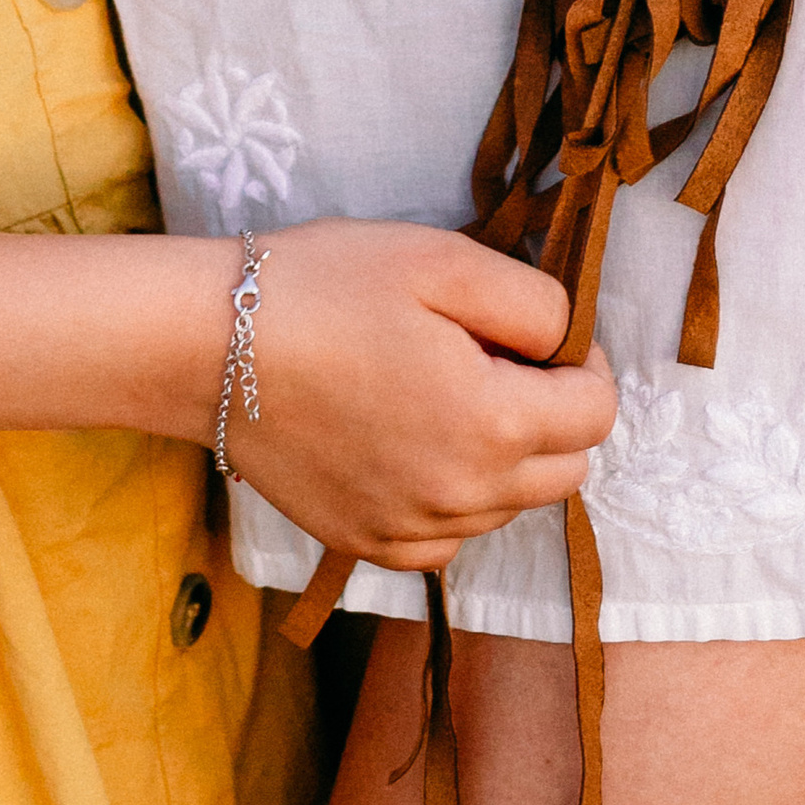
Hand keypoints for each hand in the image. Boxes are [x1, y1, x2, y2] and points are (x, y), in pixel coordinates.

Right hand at [232, 221, 615, 572]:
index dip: (584, 365)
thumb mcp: (438, 260)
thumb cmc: (321, 288)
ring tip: (437, 390)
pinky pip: (448, 535)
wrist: (207, 345)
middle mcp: (466, 496)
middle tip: (489, 356)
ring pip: (508, 505)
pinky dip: (449, 495)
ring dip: (502, 455)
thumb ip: (532, 302)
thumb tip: (568, 341)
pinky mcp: (368, 545)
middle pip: (565, 471)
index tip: (542, 335)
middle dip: (550, 414)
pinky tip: (404, 441)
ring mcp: (415, 530)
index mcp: (494, 423)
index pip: (597, 414)